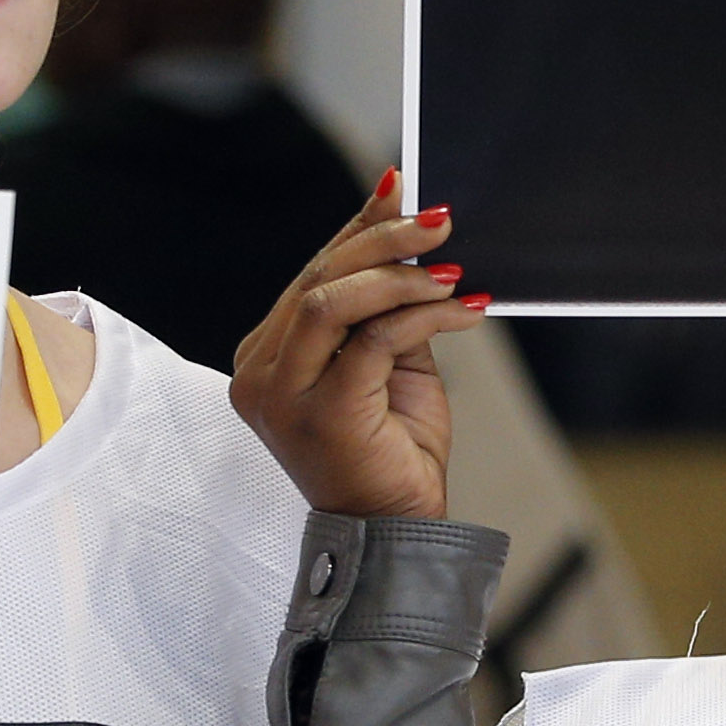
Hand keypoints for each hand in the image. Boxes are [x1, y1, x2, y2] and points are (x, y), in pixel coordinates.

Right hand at [229, 172, 483, 520]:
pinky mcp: (322, 413)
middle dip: (383, 239)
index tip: (400, 191)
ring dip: (400, 273)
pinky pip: (375, 338)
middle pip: (317, 277)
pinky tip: (465, 308)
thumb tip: (409, 230)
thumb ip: (385, 306)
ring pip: (332, 299)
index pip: (310, 275)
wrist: (396, 534)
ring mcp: (283, 395)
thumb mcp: (389, 362)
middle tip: (440, 220)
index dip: (357, 228)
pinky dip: (425, 314)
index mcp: (266, 356)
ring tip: (452, 267)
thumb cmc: (391, 450)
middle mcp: (260, 373)